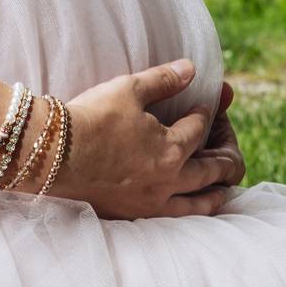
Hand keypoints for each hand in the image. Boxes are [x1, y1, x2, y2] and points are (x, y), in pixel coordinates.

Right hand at [45, 60, 236, 220]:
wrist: (54, 154)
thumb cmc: (92, 117)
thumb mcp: (129, 89)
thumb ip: (164, 80)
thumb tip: (190, 69)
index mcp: (172, 148)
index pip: (199, 128)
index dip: (205, 113)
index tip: (206, 106)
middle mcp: (169, 179)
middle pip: (212, 170)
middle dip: (226, 155)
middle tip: (231, 150)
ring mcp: (152, 201)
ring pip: (199, 203)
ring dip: (216, 193)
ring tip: (224, 189)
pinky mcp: (134, 214)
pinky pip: (174, 218)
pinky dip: (190, 212)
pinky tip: (187, 208)